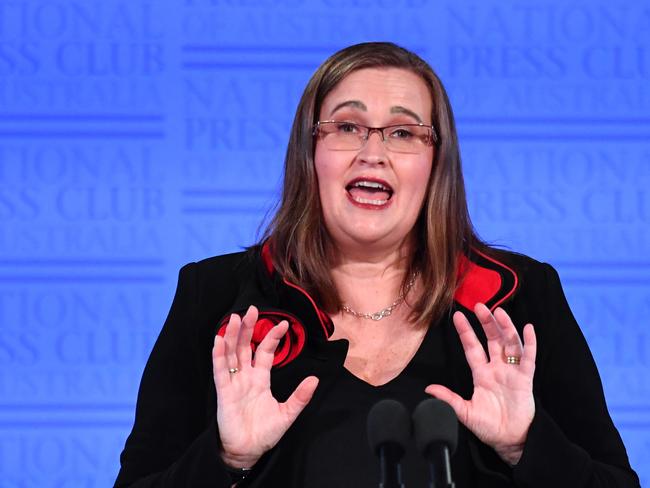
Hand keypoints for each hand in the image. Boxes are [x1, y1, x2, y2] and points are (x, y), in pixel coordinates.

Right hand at [212, 305, 318, 468]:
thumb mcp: (287, 413)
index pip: (265, 352)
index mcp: (261, 379)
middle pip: (245, 347)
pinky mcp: (224, 392)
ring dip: (232, 336)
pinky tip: (219, 340)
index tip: (283, 323)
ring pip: (231, 354)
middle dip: (248, 328)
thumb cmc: (265, 433)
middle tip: (251, 309)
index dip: (272, 337)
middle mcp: (246, 377)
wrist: (248, 452)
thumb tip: (315, 379)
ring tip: (235, 318)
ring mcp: (234, 383)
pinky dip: (219, 355)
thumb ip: (300, 396)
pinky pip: (220, 371)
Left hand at [425, 303, 535, 464]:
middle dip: (486, 323)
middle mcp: (496, 368)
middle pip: (492, 340)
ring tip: (499, 312)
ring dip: (506, 327)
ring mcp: (511, 372)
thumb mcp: (465, 412)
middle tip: (480, 305)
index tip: (458, 317)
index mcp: (481, 374)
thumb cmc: (488, 426)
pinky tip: (528, 329)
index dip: (466, 332)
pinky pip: (528, 358)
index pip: (472, 347)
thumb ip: (448, 398)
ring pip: (509, 344)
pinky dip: (529, 343)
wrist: (509, 440)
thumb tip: (428, 389)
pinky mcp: (525, 379)